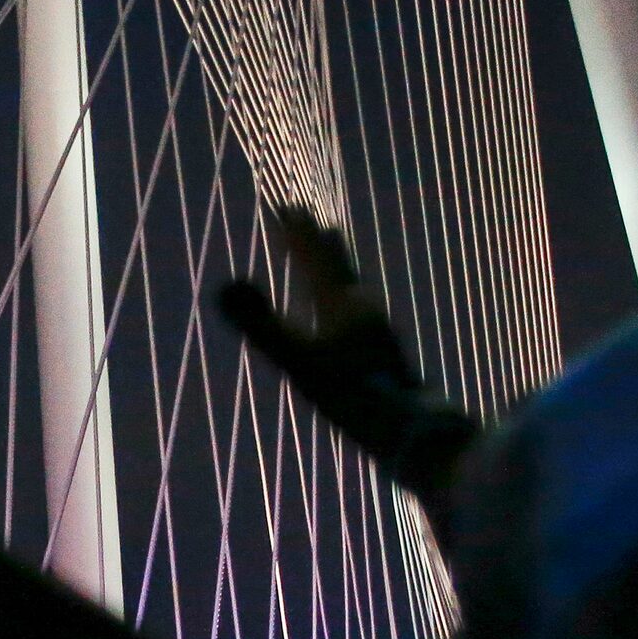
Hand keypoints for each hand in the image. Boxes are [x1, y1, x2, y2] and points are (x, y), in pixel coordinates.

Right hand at [216, 207, 479, 500]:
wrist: (413, 432)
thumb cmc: (355, 398)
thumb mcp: (299, 362)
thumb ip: (262, 325)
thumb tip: (224, 285)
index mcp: (342, 304)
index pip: (315, 257)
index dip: (297, 234)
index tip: (284, 206)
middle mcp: (363, 311)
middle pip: (338, 266)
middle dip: (318, 243)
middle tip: (307, 220)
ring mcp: (377, 334)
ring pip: (352, 290)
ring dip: (335, 270)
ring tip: (329, 261)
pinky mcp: (384, 358)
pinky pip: (359, 317)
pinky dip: (345, 303)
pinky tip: (349, 323)